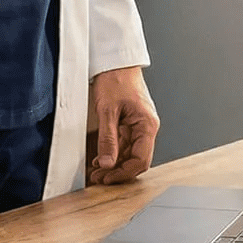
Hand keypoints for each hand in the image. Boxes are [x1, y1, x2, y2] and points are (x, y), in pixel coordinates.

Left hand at [85, 66, 159, 183]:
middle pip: (136, 160)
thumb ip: (108, 139)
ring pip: (129, 154)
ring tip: (95, 171)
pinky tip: (100, 159)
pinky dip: (113, 154)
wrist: (115, 62)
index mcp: (147, 125)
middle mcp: (146, 127)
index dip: (123, 172)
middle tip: (98, 179)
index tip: (106, 178)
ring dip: (114, 165)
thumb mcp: (108, 111)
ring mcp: (138, 126)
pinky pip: (124, 145)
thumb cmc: (116, 79)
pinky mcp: (130, 124)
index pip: (141, 159)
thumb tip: (107, 163)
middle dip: (118, 172)